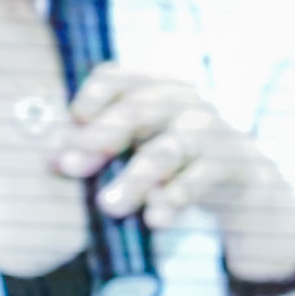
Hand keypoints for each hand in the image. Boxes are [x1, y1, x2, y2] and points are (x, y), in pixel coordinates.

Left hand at [52, 65, 294, 278]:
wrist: (242, 180)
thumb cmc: (175, 155)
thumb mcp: (140, 141)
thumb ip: (98, 147)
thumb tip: (51, 160)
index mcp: (154, 86)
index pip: (117, 76)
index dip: (91, 96)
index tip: (72, 122)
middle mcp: (182, 101)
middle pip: (138, 110)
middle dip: (101, 138)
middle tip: (69, 166)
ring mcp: (209, 130)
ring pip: (166, 150)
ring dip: (135, 178)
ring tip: (109, 206)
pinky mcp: (230, 162)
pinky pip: (199, 179)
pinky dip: (175, 199)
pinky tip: (156, 219)